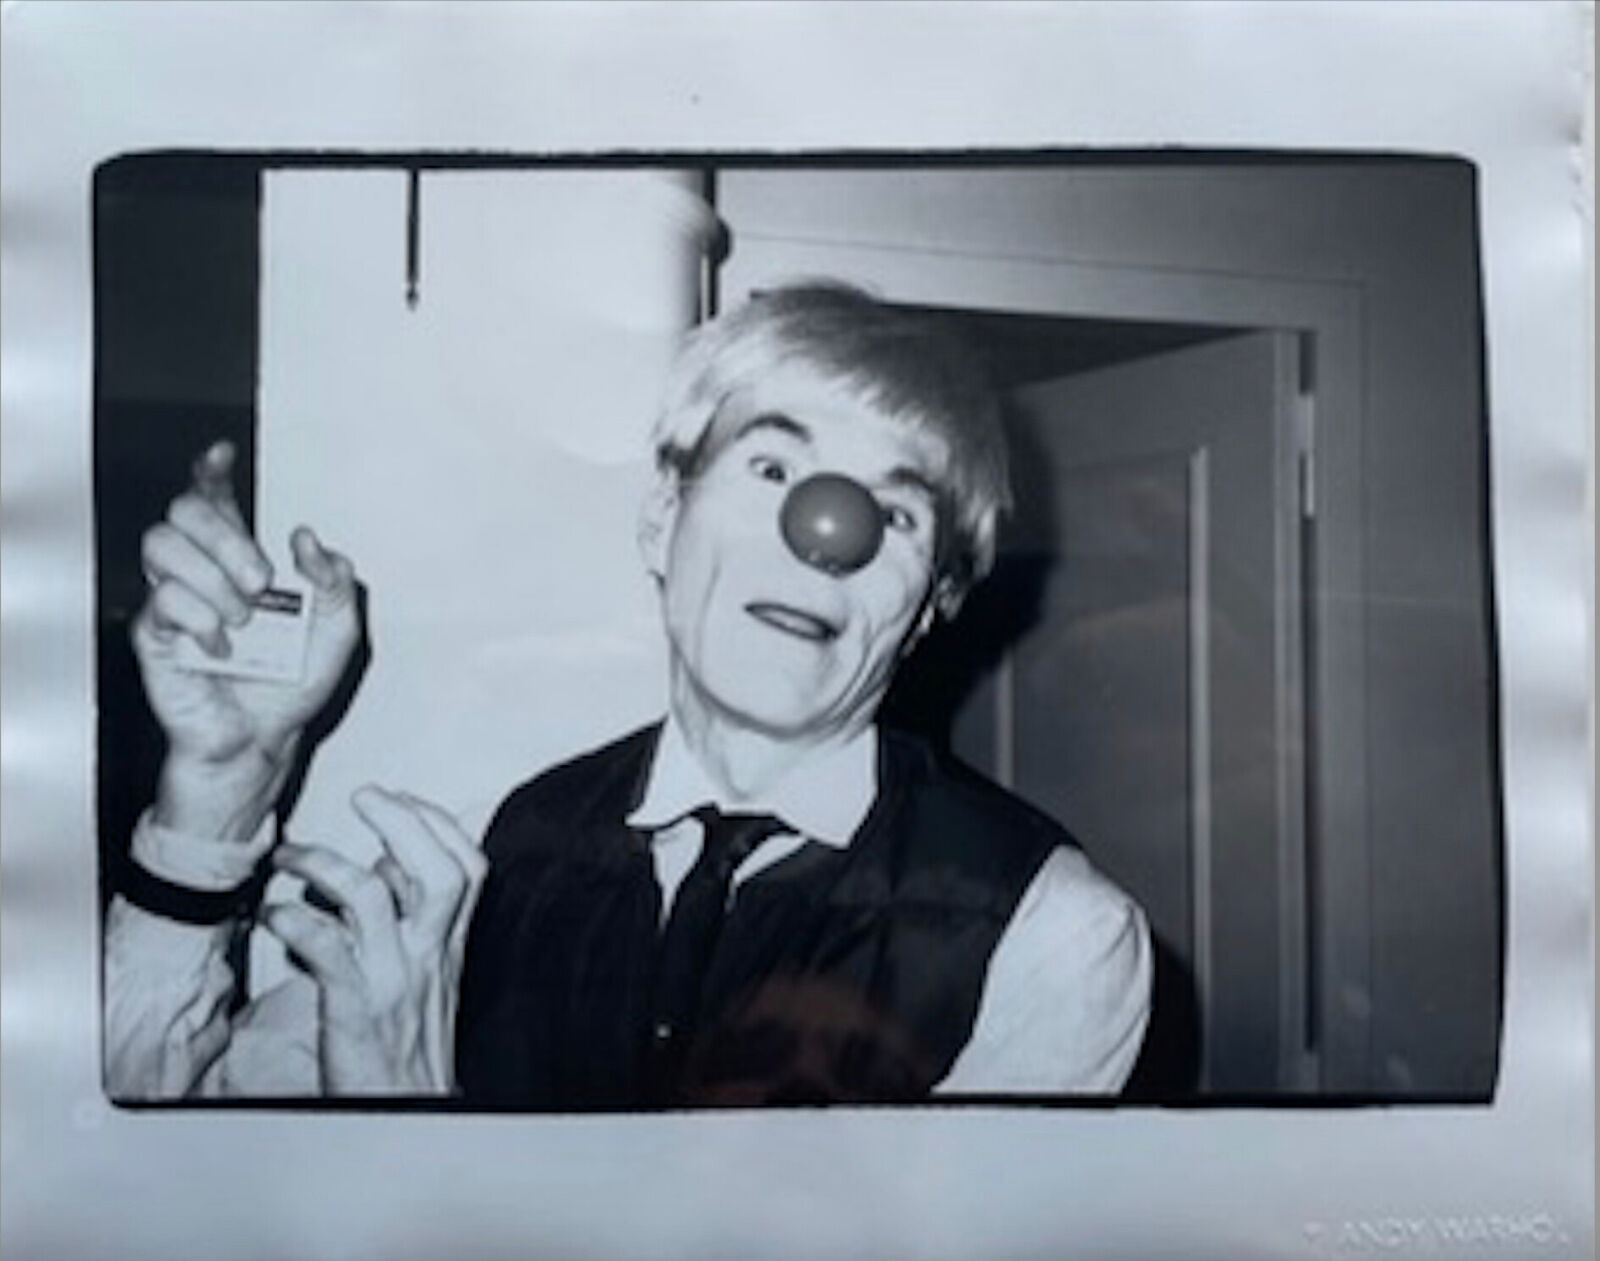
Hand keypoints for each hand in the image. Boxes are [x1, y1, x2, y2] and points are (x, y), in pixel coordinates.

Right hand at [132, 441, 361, 841]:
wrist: (266, 740)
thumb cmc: (295, 683)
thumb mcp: (339, 630)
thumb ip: (335, 581)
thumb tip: (308, 540)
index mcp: (242, 560)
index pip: (214, 501)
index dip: (210, 473)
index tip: (220, 455)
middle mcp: (202, 571)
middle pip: (183, 510)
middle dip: (227, 536)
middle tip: (263, 583)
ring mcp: (172, 599)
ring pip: (161, 544)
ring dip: (213, 578)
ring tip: (245, 620)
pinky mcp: (154, 633)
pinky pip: (161, 600)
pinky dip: (200, 617)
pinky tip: (222, 645)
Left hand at [260, 787, 486, 1094]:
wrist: (407, 1116)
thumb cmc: (404, 1045)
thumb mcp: (424, 974)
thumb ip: (411, 918)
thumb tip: (387, 863)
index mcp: (448, 946)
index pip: (468, 867)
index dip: (437, 822)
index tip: (401, 798)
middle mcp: (428, 955)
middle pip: (437, 870)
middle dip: (401, 820)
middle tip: (364, 796)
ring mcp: (393, 978)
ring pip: (372, 895)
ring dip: (325, 862)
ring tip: (290, 855)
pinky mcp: (354, 1005)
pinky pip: (323, 945)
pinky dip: (293, 919)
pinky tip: (273, 914)